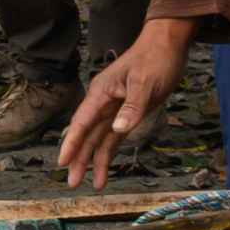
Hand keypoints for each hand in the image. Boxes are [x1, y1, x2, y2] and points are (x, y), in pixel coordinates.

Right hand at [58, 20, 199, 187]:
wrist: (168, 44)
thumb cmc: (155, 58)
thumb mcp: (145, 82)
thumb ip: (132, 107)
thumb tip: (117, 130)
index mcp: (101, 92)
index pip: (82, 121)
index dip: (72, 143)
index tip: (62, 162)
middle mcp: (103, 102)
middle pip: (87, 134)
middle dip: (79, 159)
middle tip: (72, 183)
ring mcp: (114, 108)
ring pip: (99, 139)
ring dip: (94, 160)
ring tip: (92, 185)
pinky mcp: (127, 113)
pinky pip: (114, 137)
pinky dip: (109, 153)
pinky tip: (105, 169)